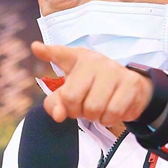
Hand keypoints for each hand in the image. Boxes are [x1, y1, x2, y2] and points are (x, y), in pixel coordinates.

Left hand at [31, 41, 153, 124]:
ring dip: (95, 117)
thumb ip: (56, 104)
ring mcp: (114, 70)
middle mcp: (94, 60)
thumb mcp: (72, 93)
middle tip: (85, 106)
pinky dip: (109, 119)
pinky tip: (112, 110)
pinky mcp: (130, 82)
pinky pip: (112, 112)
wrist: (131, 88)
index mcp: (76, 59)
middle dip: (77, 111)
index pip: (60, 54)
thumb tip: (58, 115)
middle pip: (71, 98)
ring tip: (100, 108)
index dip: (48, 52)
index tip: (36, 47)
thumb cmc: (94, 89)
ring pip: (94, 108)